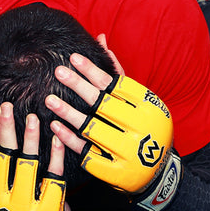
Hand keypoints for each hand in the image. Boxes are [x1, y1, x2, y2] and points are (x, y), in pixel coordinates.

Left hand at [45, 51, 182, 210]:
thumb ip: (119, 72)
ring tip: (50, 100)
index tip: (73, 58)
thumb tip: (100, 39)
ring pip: (92, 128)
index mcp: (148, 107)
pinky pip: (86, 152)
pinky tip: (55, 126)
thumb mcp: (141, 98)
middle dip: (78, 86)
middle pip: (103, 103)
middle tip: (58, 71)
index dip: (93, 70)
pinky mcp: (114, 170)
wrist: (159, 170)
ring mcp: (127, 150)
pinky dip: (69, 138)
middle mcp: (140, 128)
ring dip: (69, 112)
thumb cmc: (147, 125)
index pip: (117, 84)